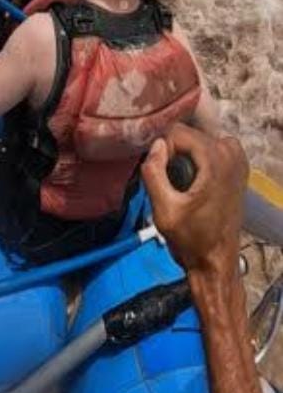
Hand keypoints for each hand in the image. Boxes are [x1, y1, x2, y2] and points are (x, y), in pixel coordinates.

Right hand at [141, 123, 247, 281]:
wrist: (216, 261)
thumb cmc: (192, 240)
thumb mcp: (164, 210)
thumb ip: (154, 172)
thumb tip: (156, 146)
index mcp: (217, 160)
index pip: (177, 131)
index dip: (162, 151)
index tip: (161, 174)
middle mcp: (232, 153)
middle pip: (188, 134)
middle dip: (173, 152)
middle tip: (170, 182)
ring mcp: (238, 159)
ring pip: (198, 139)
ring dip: (185, 155)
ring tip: (181, 183)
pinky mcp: (239, 167)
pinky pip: (210, 147)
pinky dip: (198, 158)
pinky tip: (193, 180)